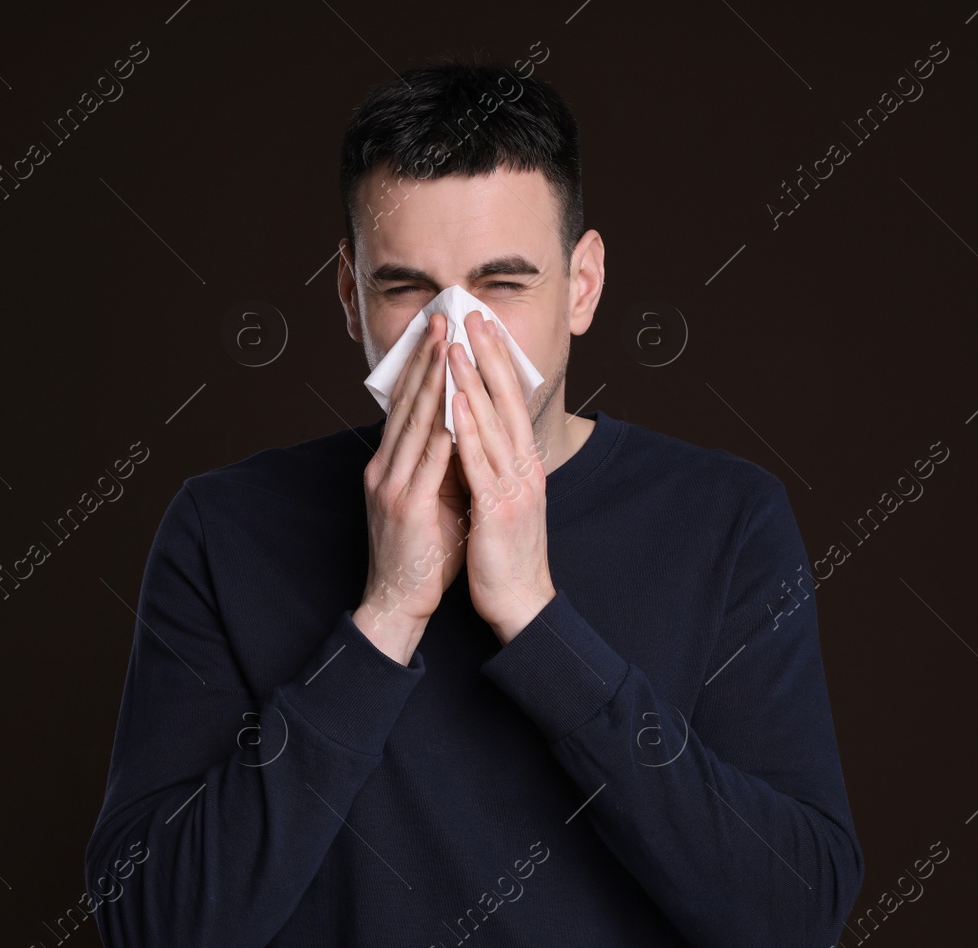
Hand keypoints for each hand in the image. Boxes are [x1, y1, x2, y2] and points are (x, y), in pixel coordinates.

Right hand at [356, 313, 469, 663]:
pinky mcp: (406, 505)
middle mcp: (386, 468)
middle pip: (407, 402)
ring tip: (448, 344)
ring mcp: (392, 485)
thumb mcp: (427, 500)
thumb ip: (438, 466)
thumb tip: (459, 432)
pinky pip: (428, 459)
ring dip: (433, 380)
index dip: (423, 366)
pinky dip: (441, 427)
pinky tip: (454, 402)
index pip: (407, 405)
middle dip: (427, 358)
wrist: (397, 602)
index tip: (440, 332)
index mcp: (390, 466)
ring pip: (415, 422)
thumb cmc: (419, 554)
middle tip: (443, 318)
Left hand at [448, 310, 556, 644]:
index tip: (483, 328)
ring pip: (491, 426)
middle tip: (473, 316)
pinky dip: (465, 432)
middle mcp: (524, 469)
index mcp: (524, 465)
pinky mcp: (498, 511)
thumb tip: (474, 432)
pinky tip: (453, 405)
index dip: (497, 363)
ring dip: (471, 383)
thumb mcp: (504, 499)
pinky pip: (478, 464)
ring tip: (454, 347)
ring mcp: (513, 488)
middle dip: (488, 357)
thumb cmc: (505, 554)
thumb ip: (494, 466)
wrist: (521, 602)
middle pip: (506, 402)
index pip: (511, 402)